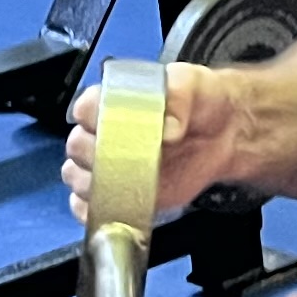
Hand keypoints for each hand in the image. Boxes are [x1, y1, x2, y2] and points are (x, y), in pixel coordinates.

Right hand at [64, 60, 245, 226]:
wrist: (219, 134)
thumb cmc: (200, 103)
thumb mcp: (193, 85)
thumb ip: (179, 98)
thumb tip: (170, 128)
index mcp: (112, 101)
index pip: (85, 109)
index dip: (94, 119)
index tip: (116, 126)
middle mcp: (103, 133)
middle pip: (77, 146)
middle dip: (96, 155)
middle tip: (127, 159)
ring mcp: (108, 165)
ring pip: (78, 177)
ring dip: (93, 185)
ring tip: (121, 185)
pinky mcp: (118, 193)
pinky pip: (89, 206)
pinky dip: (92, 211)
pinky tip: (109, 209)